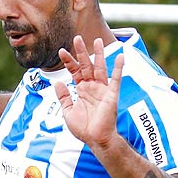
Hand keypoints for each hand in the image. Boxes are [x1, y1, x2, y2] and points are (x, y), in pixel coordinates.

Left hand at [55, 36, 122, 151]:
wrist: (95, 140)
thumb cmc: (83, 128)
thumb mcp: (68, 111)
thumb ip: (63, 96)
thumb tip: (57, 82)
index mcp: (82, 90)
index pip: (75, 71)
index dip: (68, 61)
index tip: (61, 51)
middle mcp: (92, 87)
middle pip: (87, 65)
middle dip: (82, 52)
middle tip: (77, 38)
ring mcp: (102, 90)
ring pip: (100, 68)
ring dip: (99, 54)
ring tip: (98, 40)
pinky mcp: (112, 95)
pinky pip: (116, 79)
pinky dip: (119, 68)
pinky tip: (121, 56)